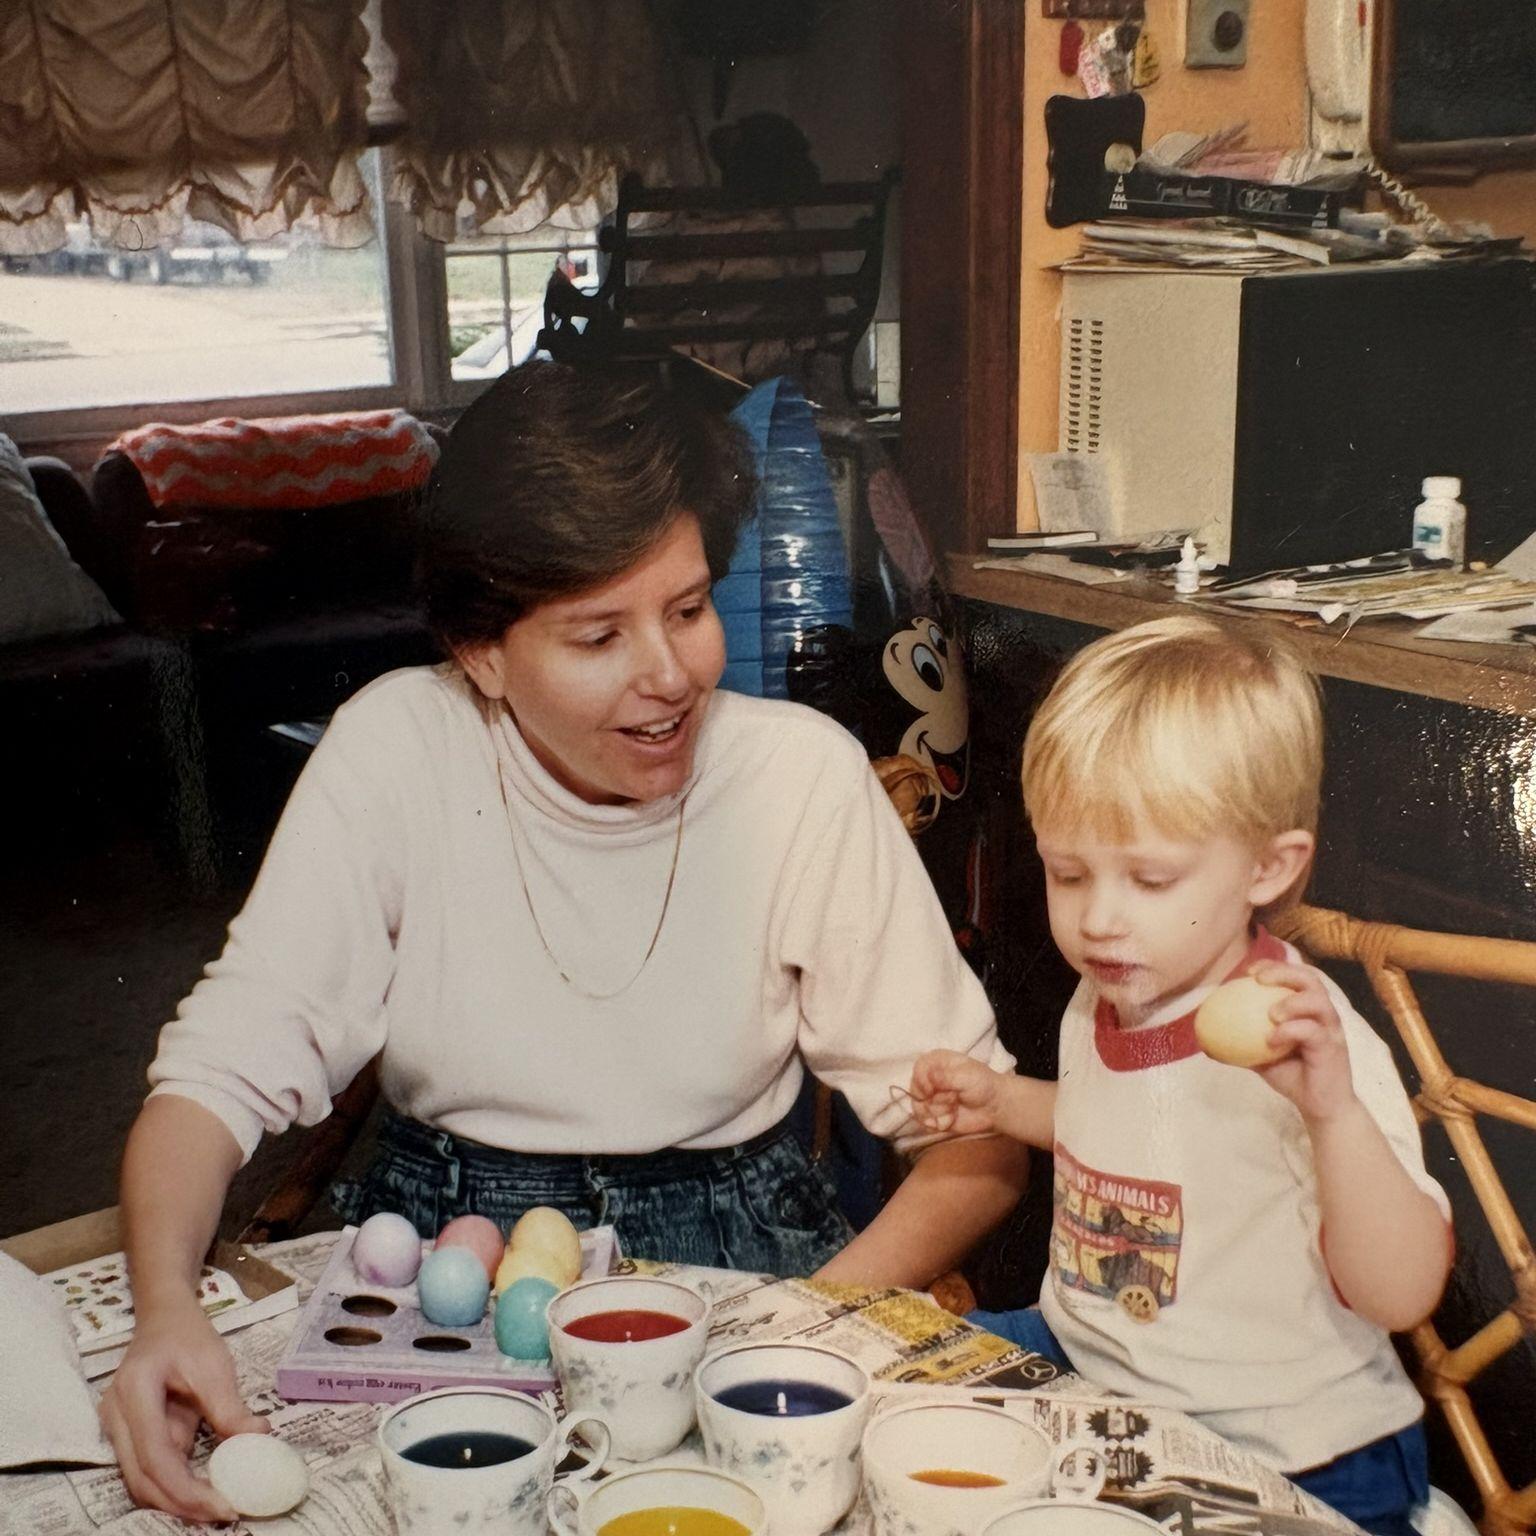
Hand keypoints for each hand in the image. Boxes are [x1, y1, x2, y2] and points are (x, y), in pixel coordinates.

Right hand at [97, 1295, 267, 1521]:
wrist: (164, 1317)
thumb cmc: (187, 1335)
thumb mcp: (214, 1364)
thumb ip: (229, 1407)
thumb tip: (258, 1439)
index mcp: (135, 1394)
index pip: (156, 1459)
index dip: (187, 1491)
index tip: (224, 1506)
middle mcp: (117, 1419)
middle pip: (141, 1481)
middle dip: (181, 1506)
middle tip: (225, 1515)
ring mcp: (119, 1431)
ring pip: (142, 1482)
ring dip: (178, 1501)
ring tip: (220, 1508)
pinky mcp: (131, 1438)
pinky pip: (152, 1470)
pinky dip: (177, 1486)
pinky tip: (207, 1491)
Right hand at [907, 1049, 1003, 1135]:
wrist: (995, 1107)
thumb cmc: (983, 1085)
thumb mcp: (967, 1076)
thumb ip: (946, 1077)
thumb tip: (929, 1078)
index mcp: (937, 1062)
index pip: (919, 1068)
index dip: (922, 1081)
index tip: (931, 1091)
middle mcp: (930, 1079)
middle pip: (916, 1090)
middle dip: (934, 1100)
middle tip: (953, 1100)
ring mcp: (930, 1098)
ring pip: (919, 1109)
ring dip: (938, 1113)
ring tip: (954, 1111)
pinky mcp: (933, 1115)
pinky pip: (924, 1122)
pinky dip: (937, 1124)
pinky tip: (950, 1121)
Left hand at [1247, 961, 1357, 1123]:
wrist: (1320, 1106)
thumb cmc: (1292, 1075)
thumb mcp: (1261, 1056)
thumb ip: (1240, 1042)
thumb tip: (1205, 1040)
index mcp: (1307, 1009)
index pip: (1295, 976)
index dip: (1274, 966)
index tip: (1249, 971)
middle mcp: (1322, 1014)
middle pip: (1311, 979)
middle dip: (1284, 972)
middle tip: (1259, 980)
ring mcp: (1330, 1030)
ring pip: (1319, 1001)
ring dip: (1292, 1002)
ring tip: (1271, 1013)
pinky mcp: (1332, 1048)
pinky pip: (1313, 1031)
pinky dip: (1291, 1031)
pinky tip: (1271, 1039)